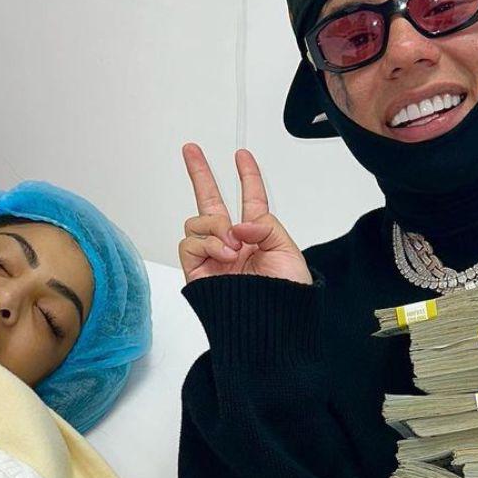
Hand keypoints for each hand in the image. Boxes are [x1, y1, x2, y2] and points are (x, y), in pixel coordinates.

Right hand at [179, 143, 311, 285]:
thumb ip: (265, 225)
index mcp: (257, 235)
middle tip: (191, 150)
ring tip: (232, 245)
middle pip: (211, 200)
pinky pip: (189, 242)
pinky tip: (224, 253)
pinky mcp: (196, 271)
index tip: (242, 156)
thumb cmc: (287, 298)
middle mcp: (231, 242)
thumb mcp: (288, 251)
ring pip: (197, 220)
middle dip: (200, 173)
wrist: (272, 327)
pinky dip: (207, 243)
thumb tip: (235, 224)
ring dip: (215, 225)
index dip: (247, 176)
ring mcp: (212, 256)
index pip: (250, 199)